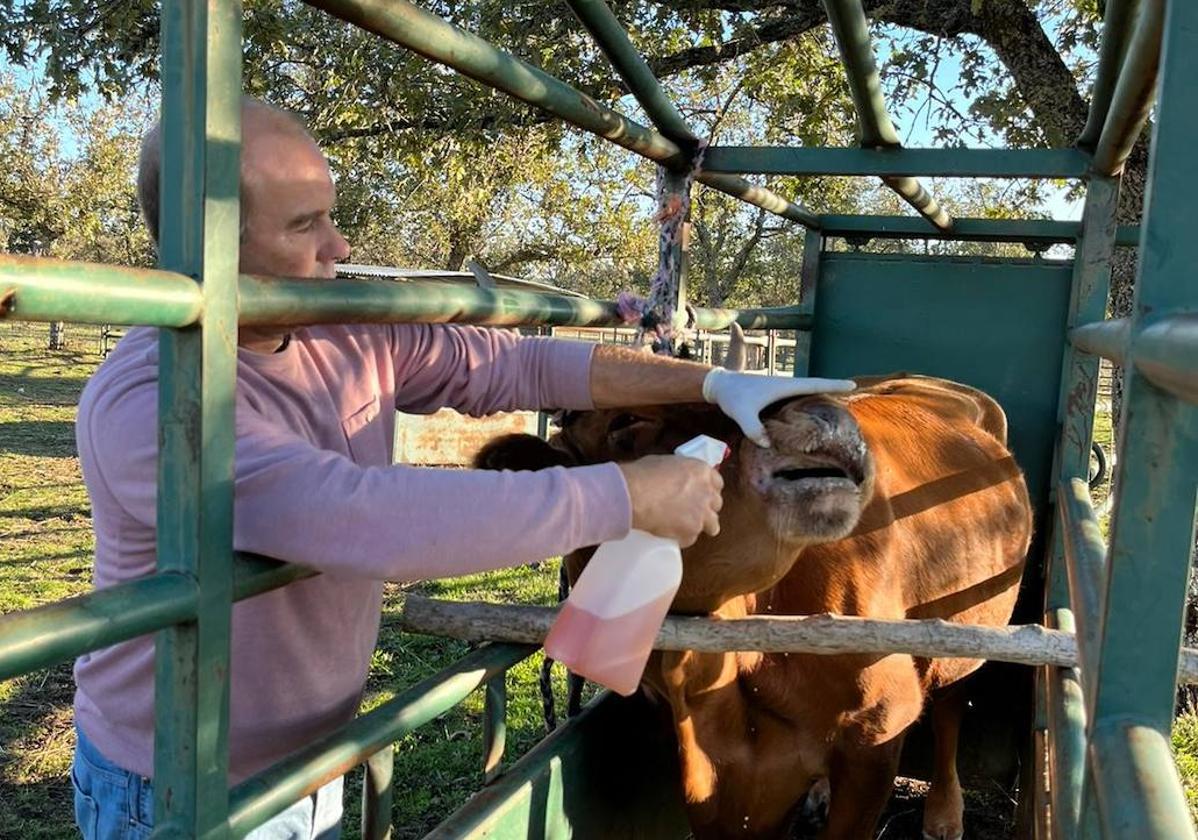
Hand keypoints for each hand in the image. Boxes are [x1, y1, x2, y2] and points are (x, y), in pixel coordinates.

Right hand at [618, 455, 722, 546]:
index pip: (717, 482)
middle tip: (691, 509)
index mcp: (701, 472)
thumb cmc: (643, 475)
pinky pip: (690, 538)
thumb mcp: (664, 463)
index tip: (700, 492)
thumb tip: (671, 477)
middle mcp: (707, 493)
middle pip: (716, 504)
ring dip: (701, 525)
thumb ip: (676, 472)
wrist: (635, 495)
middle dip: (706, 507)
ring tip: (685, 527)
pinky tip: (669, 534)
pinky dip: (682, 538)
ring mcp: (701, 514)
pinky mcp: (691, 532)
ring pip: (712, 525)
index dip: (708, 488)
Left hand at [702, 369, 855, 447]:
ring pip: (805, 392)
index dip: (834, 385)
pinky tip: (810, 410)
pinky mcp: (773, 395)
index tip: (852, 385)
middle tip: (851, 395)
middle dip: (833, 389)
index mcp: (784, 385)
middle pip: (815, 387)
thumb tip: (768, 444)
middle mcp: (785, 385)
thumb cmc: (732, 396)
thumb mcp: (741, 413)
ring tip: (837, 403)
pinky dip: (807, 401)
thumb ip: (754, 428)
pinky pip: (796, 398)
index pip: (814, 384)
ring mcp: (779, 389)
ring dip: (821, 395)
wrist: (719, 385)